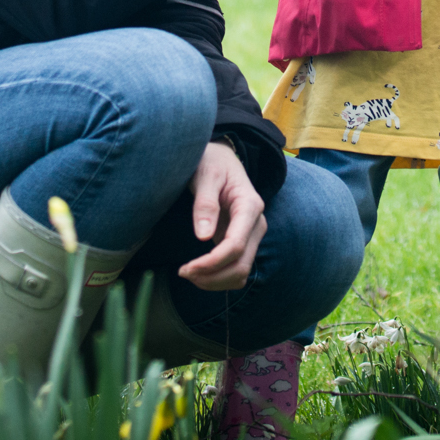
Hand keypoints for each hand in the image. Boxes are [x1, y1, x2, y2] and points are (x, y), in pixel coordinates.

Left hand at [178, 141, 266, 291]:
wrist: (221, 158)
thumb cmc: (212, 162)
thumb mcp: (205, 175)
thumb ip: (205, 204)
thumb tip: (203, 237)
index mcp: (249, 206)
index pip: (235, 246)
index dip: (211, 263)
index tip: (186, 268)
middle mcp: (256, 223)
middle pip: (241, 265)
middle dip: (212, 277)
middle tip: (183, 272)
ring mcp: (252, 234)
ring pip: (241, 273)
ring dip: (215, 281)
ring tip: (189, 273)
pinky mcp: (243, 241)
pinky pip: (236, 269)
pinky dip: (219, 278)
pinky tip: (199, 271)